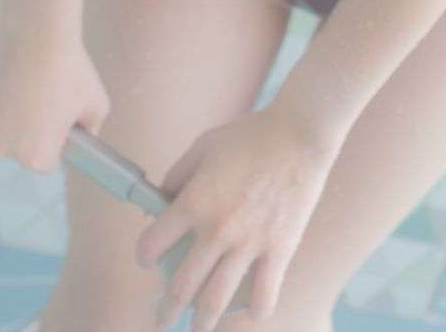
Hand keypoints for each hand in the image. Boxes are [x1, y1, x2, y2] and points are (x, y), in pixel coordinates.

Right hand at [0, 31, 110, 173]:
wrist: (37, 34)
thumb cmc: (69, 69)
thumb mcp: (98, 105)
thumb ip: (91, 130)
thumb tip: (83, 138)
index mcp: (35, 157)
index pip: (47, 161)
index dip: (55, 139)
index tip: (58, 117)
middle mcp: (2, 150)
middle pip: (18, 148)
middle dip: (29, 130)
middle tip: (41, 98)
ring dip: (6, 117)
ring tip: (23, 87)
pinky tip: (6, 81)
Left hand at [139, 105, 341, 328]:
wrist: (301, 134)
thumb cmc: (251, 136)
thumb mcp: (204, 146)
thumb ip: (178, 175)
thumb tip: (162, 200)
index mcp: (193, 203)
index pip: (152, 244)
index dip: (144, 255)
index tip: (148, 260)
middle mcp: (216, 231)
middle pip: (181, 287)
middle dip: (166, 311)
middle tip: (162, 322)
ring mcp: (249, 244)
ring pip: (217, 300)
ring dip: (203, 323)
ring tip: (199, 329)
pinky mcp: (279, 249)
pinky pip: (264, 294)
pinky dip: (254, 310)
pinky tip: (248, 312)